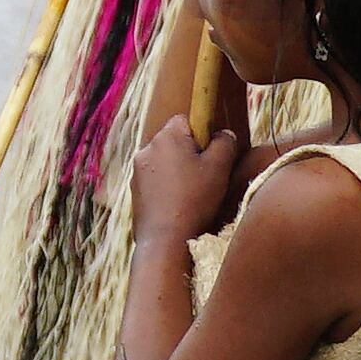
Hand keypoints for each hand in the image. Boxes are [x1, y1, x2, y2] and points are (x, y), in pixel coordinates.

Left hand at [131, 111, 249, 245]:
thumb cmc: (195, 199)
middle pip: (175, 141)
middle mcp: (147, 149)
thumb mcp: (220, 167)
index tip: (212, 154)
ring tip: (193, 194)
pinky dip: (168, 187)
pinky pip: (156, 180)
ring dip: (179, 171)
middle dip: (190, 153)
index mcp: (167, 136)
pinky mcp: (135, 191)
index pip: (186, 119)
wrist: (166, 240)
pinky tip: (179, 205)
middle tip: (206, 176)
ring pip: (165, 161)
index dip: (203, 133)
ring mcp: (138, 171)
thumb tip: (224, 134)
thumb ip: (225, 143)